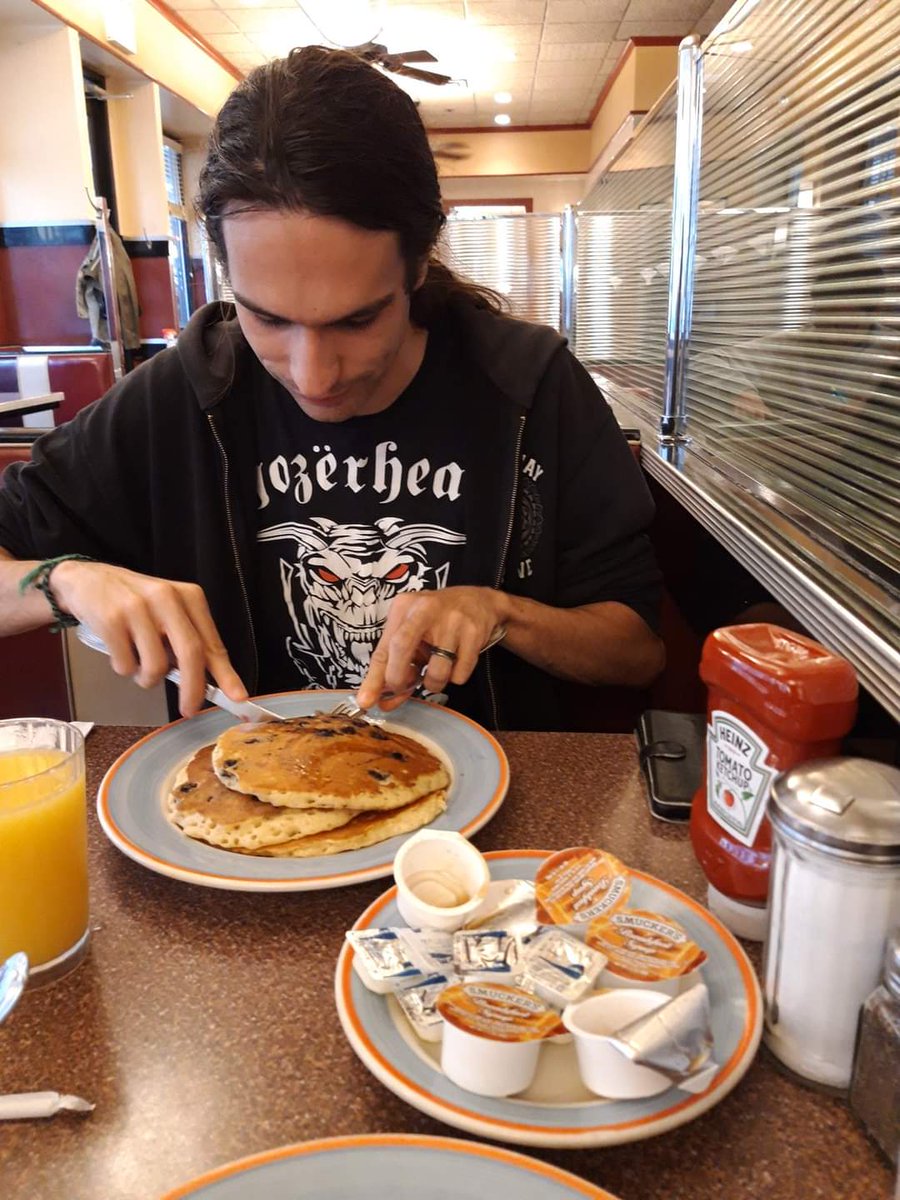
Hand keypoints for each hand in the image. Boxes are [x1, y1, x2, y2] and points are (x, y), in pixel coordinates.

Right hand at [51, 561, 246, 716]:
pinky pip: (126, 665)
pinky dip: (124, 669)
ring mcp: (138, 608)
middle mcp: (167, 598)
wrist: (86, 580)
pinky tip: (119, 652)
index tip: (238, 697)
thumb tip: (209, 682)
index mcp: (189, 597)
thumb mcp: (169, 612)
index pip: (212, 642)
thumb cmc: (134, 603)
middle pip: (191, 654)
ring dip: (147, 678)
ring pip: (156, 666)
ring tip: (138, 664)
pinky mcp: (112, 619)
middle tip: (188, 709)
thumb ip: (188, 641)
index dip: (226, 675)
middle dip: (193, 689)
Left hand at [356, 586, 507, 711]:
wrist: (480, 602)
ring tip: (438, 669)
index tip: (366, 701)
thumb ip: (396, 664)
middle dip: (399, 679)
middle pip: (401, 649)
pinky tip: (458, 660)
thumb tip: (382, 700)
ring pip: (436, 671)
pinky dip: (456, 676)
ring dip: (434, 683)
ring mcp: (452, 621)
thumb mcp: (412, 634)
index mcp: (404, 608)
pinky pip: (460, 674)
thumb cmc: (438, 622)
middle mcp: (425, 610)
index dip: (374, 678)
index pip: (383, 648)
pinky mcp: (473, 633)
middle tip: (405, 686)